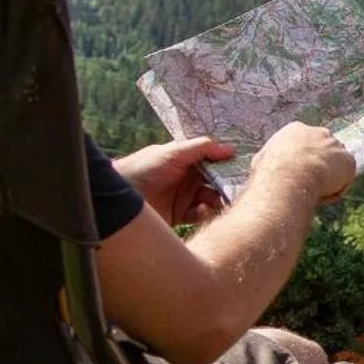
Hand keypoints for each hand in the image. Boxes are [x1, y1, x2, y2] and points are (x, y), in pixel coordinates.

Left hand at [114, 136, 232, 227]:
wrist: (117, 199)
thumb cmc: (142, 168)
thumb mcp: (172, 152)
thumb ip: (202, 148)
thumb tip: (230, 148)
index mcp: (186, 160)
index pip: (214, 160)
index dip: (229, 163)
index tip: (245, 166)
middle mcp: (188, 177)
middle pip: (217, 180)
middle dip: (228, 184)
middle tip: (239, 188)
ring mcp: (184, 197)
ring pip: (212, 198)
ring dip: (219, 200)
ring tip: (224, 202)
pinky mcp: (180, 215)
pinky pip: (202, 214)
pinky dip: (206, 213)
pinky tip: (204, 210)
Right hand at [251, 122, 355, 204]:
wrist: (291, 174)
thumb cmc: (271, 170)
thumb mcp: (261, 162)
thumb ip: (269, 161)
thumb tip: (265, 169)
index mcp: (296, 130)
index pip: (305, 144)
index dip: (302, 161)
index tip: (298, 175)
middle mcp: (320, 133)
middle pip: (323, 152)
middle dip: (319, 168)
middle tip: (309, 186)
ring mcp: (336, 145)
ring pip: (334, 168)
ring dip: (326, 182)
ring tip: (311, 193)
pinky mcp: (349, 161)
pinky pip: (343, 181)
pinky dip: (333, 192)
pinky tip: (320, 195)